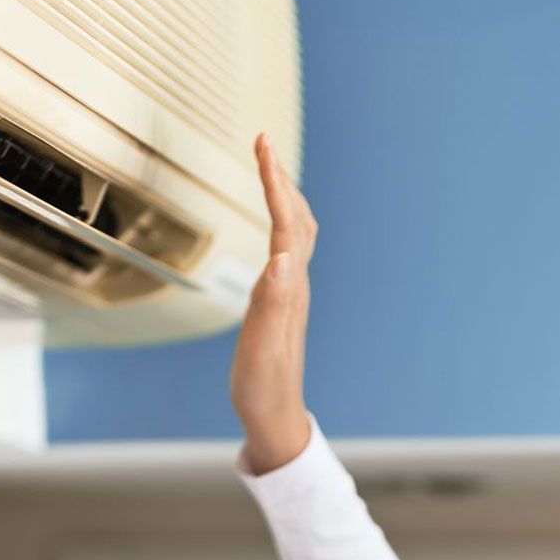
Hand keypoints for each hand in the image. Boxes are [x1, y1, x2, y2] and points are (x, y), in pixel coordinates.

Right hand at [230, 131, 317, 463]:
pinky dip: (282, 220)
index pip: (284, 222)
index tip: (261, 144)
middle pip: (296, 217)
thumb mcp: (262, 348)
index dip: (272, 181)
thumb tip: (282, 257)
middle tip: (260, 142)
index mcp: (289, 288)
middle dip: (278, 176)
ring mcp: (292, 291)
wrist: (276, 416)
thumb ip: (271, 303)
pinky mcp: (284, 301)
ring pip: (298, 230)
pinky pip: (289, 247)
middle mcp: (296, 284)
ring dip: (284, 194)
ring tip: (268, 168)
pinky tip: (274, 221)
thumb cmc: (263, 387)